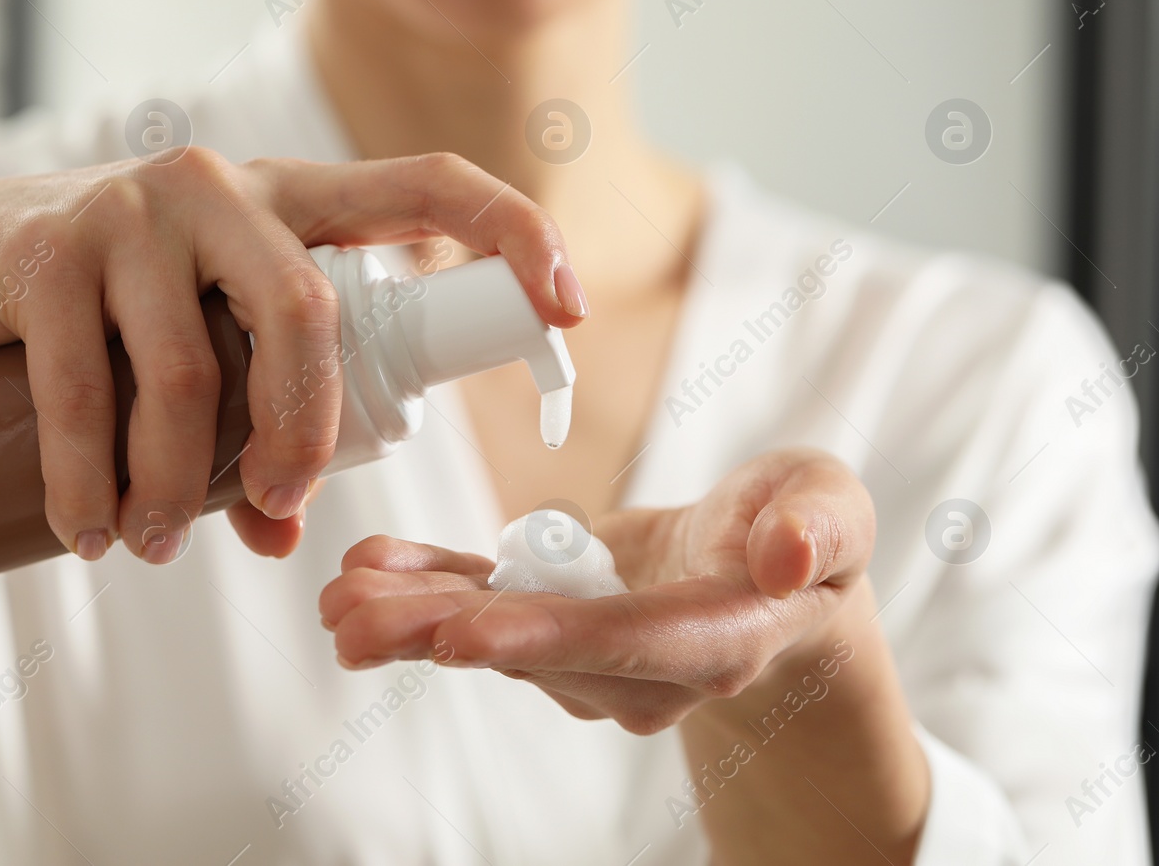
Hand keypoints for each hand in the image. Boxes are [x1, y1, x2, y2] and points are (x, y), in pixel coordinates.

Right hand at [0, 149, 583, 563]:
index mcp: (287, 199)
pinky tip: (90, 536)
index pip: (424, 185)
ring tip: (154, 547)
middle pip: (307, 315)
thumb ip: (246, 416)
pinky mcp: (46, 252)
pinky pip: (86, 395)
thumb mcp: (193, 348)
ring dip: (183, 491)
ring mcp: (128, 210)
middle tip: (272, 515)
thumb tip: (276, 527)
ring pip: (192, 376)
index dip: (510, 233)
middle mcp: (220, 185)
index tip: (568, 309)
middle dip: (304, 439)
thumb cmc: (96, 316)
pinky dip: (93, 488)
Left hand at [318, 448, 873, 731]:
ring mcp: (591, 652)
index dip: (545, 638)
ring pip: (495, 632)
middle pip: (536, 650)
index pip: (628, 643)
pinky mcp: (555, 617)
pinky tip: (370, 572)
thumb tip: (788, 557)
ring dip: (414, 616)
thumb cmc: (805, 531)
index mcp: (717, 637)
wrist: (772, 571)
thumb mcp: (834, 508)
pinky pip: (484, 603)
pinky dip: (427, 586)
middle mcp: (643, 666)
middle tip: (354, 626)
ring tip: (340, 598)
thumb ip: (819, 527)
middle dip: (442, 636)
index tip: (465, 637)